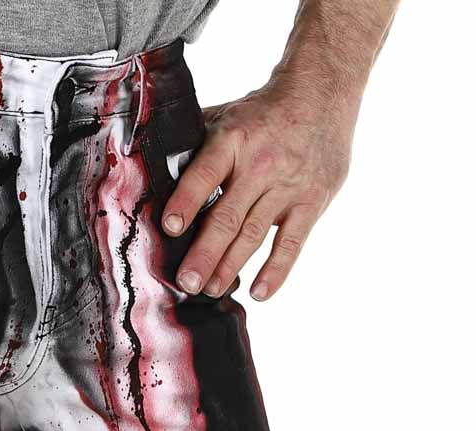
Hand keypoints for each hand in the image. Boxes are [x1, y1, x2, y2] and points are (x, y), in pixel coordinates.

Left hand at [162, 80, 355, 301]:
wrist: (322, 92)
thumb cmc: (262, 113)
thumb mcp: (227, 115)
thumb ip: (195, 143)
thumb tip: (153, 170)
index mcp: (234, 140)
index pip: (206, 174)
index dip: (187, 201)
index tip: (170, 228)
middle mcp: (261, 164)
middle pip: (228, 216)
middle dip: (205, 253)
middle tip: (186, 282)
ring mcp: (289, 185)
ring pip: (254, 234)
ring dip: (230, 266)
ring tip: (210, 290)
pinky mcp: (312, 201)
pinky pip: (291, 243)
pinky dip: (276, 271)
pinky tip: (259, 293)